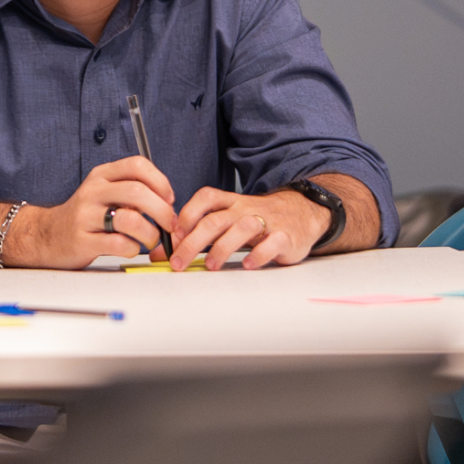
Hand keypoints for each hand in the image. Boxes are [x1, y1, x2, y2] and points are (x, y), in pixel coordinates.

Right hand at [21, 156, 179, 265]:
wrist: (46, 236)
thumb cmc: (84, 216)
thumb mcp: (102, 192)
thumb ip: (130, 190)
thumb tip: (167, 200)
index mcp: (101, 175)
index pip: (137, 165)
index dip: (160, 181)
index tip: (169, 198)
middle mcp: (93, 192)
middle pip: (138, 192)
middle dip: (163, 211)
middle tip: (170, 224)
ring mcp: (86, 216)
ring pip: (131, 220)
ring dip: (150, 233)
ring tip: (150, 240)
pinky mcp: (83, 241)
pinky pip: (119, 244)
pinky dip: (133, 248)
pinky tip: (130, 248)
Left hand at [168, 186, 325, 270]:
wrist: (302, 212)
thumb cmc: (258, 218)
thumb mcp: (229, 220)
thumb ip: (197, 233)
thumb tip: (162, 253)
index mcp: (230, 202)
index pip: (205, 198)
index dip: (187, 214)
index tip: (173, 235)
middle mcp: (245, 209)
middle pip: (215, 220)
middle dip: (193, 242)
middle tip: (179, 262)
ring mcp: (266, 221)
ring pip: (242, 228)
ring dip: (223, 247)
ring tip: (210, 265)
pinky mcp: (285, 236)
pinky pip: (272, 243)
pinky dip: (259, 254)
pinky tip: (248, 265)